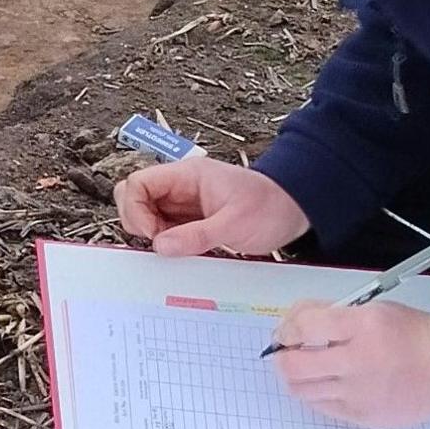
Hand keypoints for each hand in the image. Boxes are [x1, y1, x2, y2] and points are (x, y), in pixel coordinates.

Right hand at [117, 157, 310, 257]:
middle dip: (138, 222)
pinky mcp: (190, 221)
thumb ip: (196, 235)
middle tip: (160, 243)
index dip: (135, 208)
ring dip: (153, 236)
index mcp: (187, 175)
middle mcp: (180, 187)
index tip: (152, 234)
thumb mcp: (235, 224)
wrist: (294, 210)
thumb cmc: (270, 207)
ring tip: (177, 250)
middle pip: (135, 197)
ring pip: (147, 216)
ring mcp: (183, 204)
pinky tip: (183, 253)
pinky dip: (166, 244)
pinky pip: (165, 230)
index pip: (139, 183)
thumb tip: (159, 246)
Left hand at [264, 302, 429, 428]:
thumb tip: (294, 322)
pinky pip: (322, 407)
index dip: (286, 328)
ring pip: (302, 390)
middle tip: (286, 352)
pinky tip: (326, 384)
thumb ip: (332, 313)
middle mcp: (359, 360)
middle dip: (282, 357)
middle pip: (294, 365)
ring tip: (306, 369)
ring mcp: (360, 392)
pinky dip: (316, 394)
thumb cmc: (411, 335)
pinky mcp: (363, 415)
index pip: (305, 326)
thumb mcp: (373, 309)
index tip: (285, 331)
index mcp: (363, 326)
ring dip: (296, 377)